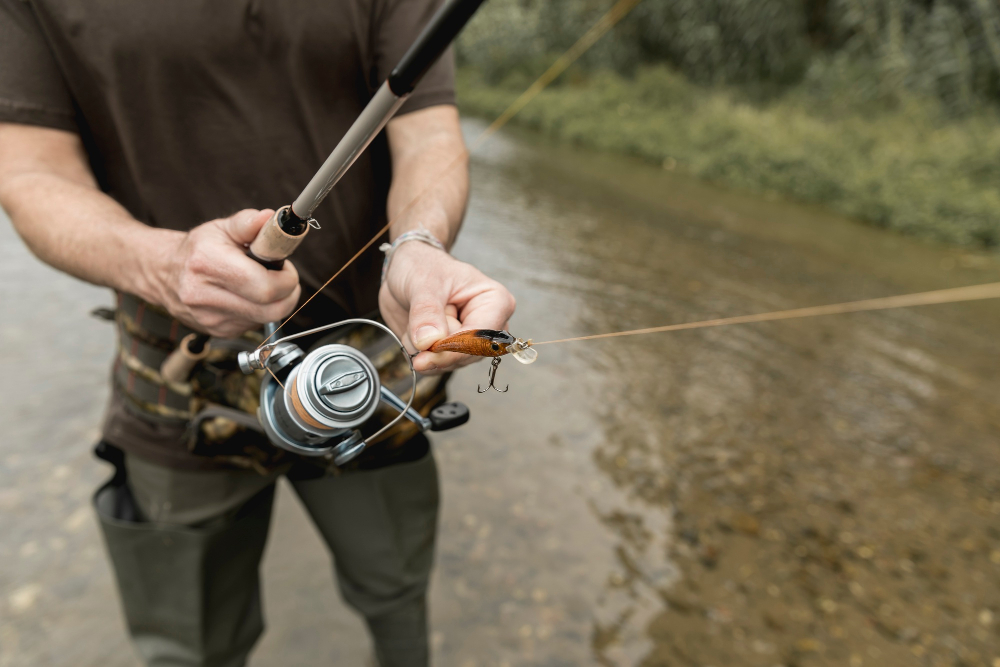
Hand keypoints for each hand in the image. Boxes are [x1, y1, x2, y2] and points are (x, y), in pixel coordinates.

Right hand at [147, 209, 300, 337]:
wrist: (163, 273)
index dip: (287, 279)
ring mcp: (210, 318)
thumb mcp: (221, 228)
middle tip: (282, 276)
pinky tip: (247, 296)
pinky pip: (254, 325)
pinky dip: (259, 311)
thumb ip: (248, 223)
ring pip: (266, 319)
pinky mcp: (216, 331)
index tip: (286, 267)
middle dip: (287, 293)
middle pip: (271, 309)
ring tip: (261, 282)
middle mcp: (205, 295)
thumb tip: (270, 218)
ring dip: (274, 302)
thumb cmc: (198, 248)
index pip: (265, 287)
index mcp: (208, 264)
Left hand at [379, 241, 516, 373]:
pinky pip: (434, 366)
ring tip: (418, 319)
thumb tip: (429, 341)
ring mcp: (470, 342)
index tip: (426, 347)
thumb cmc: (424, 267)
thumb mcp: (423, 282)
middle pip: (466, 356)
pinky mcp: (451, 352)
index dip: (453, 347)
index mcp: (495, 302)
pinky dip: (417, 352)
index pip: (481, 338)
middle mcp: (488, 326)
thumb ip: (426, 312)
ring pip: (448, 364)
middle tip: (420, 319)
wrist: (407, 271)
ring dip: (423, 348)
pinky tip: (415, 331)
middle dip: (436, 346)